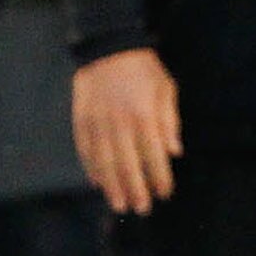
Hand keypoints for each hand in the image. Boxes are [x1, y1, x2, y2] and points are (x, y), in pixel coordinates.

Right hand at [74, 46, 181, 214]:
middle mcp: (119, 122)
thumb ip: (169, 122)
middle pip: (128, 164)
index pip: (154, 157)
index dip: (160, 179)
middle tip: (142, 208)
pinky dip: (91, 166)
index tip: (164, 193)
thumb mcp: (166, 90)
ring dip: (112, 185)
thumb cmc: (143, 69)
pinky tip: (97, 181)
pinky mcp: (81, 118)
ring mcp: (97, 121)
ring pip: (104, 161)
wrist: (107, 46)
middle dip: (136, 190)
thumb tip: (174, 152)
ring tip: (119, 204)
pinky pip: (85, 148)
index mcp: (143, 116)